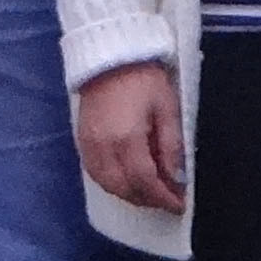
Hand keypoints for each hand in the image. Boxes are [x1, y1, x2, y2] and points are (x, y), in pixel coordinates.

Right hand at [74, 63, 185, 210]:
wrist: (111, 55)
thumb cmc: (145, 79)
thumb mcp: (167, 108)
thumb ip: (171, 146)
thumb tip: (176, 178)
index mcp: (127, 139)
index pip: (145, 181)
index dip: (162, 197)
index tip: (179, 205)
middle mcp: (103, 147)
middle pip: (124, 188)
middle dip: (147, 200)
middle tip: (167, 200)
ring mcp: (88, 145)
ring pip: (107, 185)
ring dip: (129, 195)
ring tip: (150, 193)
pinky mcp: (81, 140)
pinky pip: (94, 173)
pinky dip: (112, 184)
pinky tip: (127, 181)